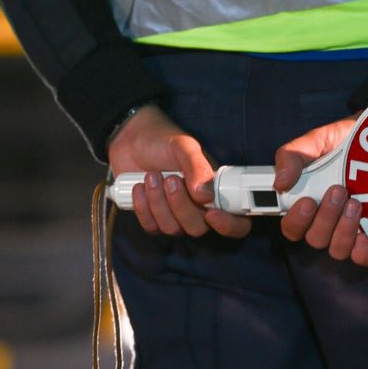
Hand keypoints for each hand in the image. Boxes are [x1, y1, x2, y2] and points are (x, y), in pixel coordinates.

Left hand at [108, 105, 250, 238]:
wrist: (131, 140)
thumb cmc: (163, 141)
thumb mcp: (184, 147)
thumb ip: (197, 168)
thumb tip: (206, 196)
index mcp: (216, 192)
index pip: (236, 222)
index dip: (228, 225)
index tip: (211, 212)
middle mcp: (198, 209)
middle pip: (197, 228)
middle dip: (180, 206)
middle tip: (170, 179)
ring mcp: (174, 216)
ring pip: (172, 229)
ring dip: (158, 202)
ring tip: (151, 176)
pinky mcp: (152, 218)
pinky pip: (151, 227)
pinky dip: (143, 207)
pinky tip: (139, 187)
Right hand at [274, 117, 367, 265]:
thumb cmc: (344, 142)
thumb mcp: (315, 141)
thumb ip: (291, 156)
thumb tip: (279, 183)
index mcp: (306, 203)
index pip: (292, 228)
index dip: (296, 221)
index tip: (307, 201)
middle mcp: (326, 222)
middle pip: (315, 239)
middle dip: (326, 217)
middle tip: (339, 191)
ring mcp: (350, 231)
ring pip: (337, 249)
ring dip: (343, 230)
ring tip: (355, 203)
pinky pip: (361, 257)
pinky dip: (361, 251)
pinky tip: (366, 234)